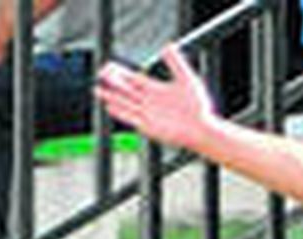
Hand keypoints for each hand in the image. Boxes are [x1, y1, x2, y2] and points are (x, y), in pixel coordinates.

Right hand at [95, 46, 216, 150]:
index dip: (121, 72)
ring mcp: (148, 115)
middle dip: (113, 82)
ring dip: (112, 97)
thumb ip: (176, 62)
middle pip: (126, 90)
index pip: (134, 79)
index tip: (109, 65)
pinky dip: (120, 112)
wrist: (202, 128)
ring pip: (125, 103)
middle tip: (101, 73)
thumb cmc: (198, 107)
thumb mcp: (186, 78)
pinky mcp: (149, 127)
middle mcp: (150, 102)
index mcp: (156, 90)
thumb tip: (168, 46)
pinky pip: (130, 118)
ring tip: (99, 90)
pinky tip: (110, 106)